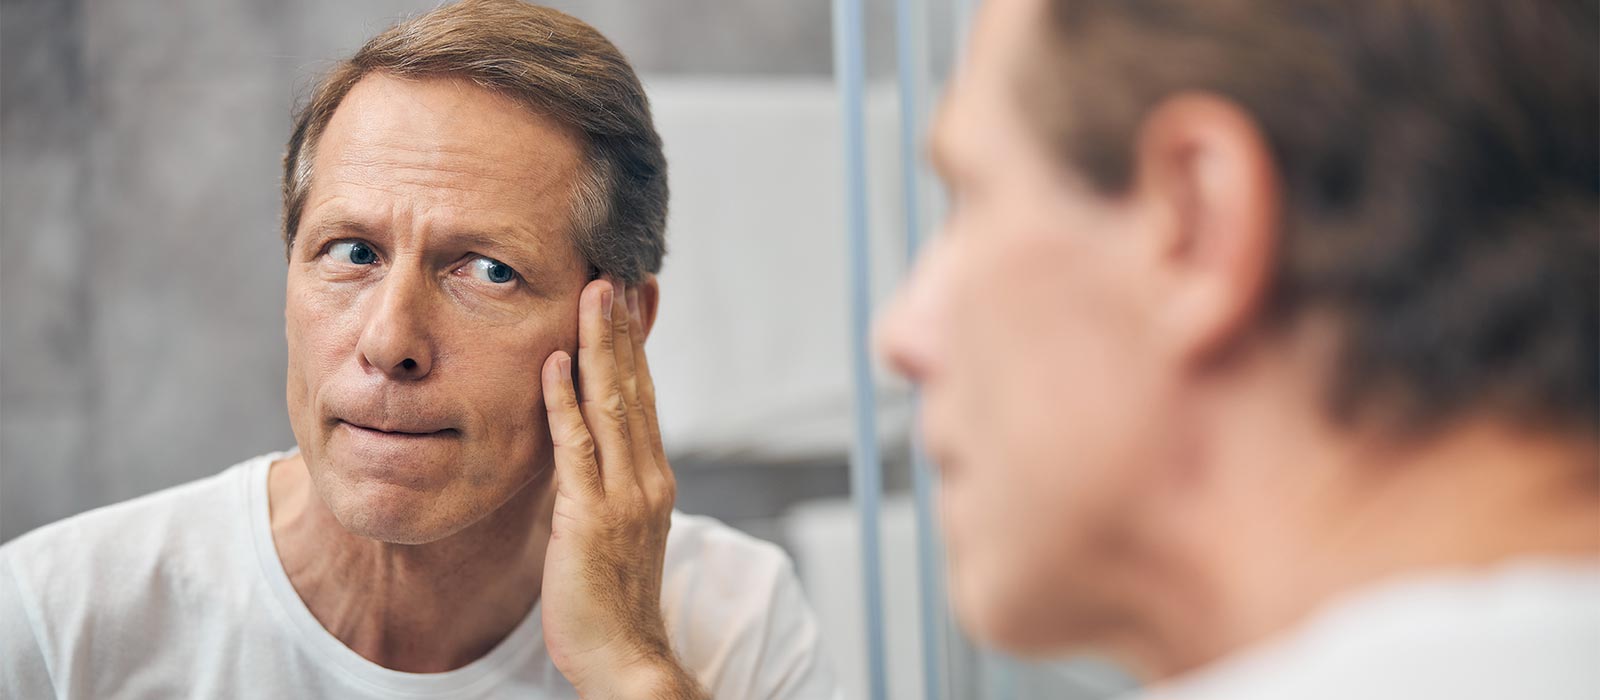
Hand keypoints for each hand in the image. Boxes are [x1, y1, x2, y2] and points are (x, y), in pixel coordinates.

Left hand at [539, 278, 703, 698]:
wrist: (626, 657)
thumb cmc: (611, 601)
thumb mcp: (614, 531)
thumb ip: (604, 485)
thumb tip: (584, 448)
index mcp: (653, 479)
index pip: (645, 396)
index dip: (634, 345)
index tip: (625, 299)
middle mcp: (647, 478)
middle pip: (636, 387)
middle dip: (621, 329)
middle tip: (611, 273)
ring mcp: (624, 496)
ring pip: (613, 404)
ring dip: (599, 346)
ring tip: (591, 294)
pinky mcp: (590, 517)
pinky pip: (577, 447)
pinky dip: (565, 402)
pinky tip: (554, 363)